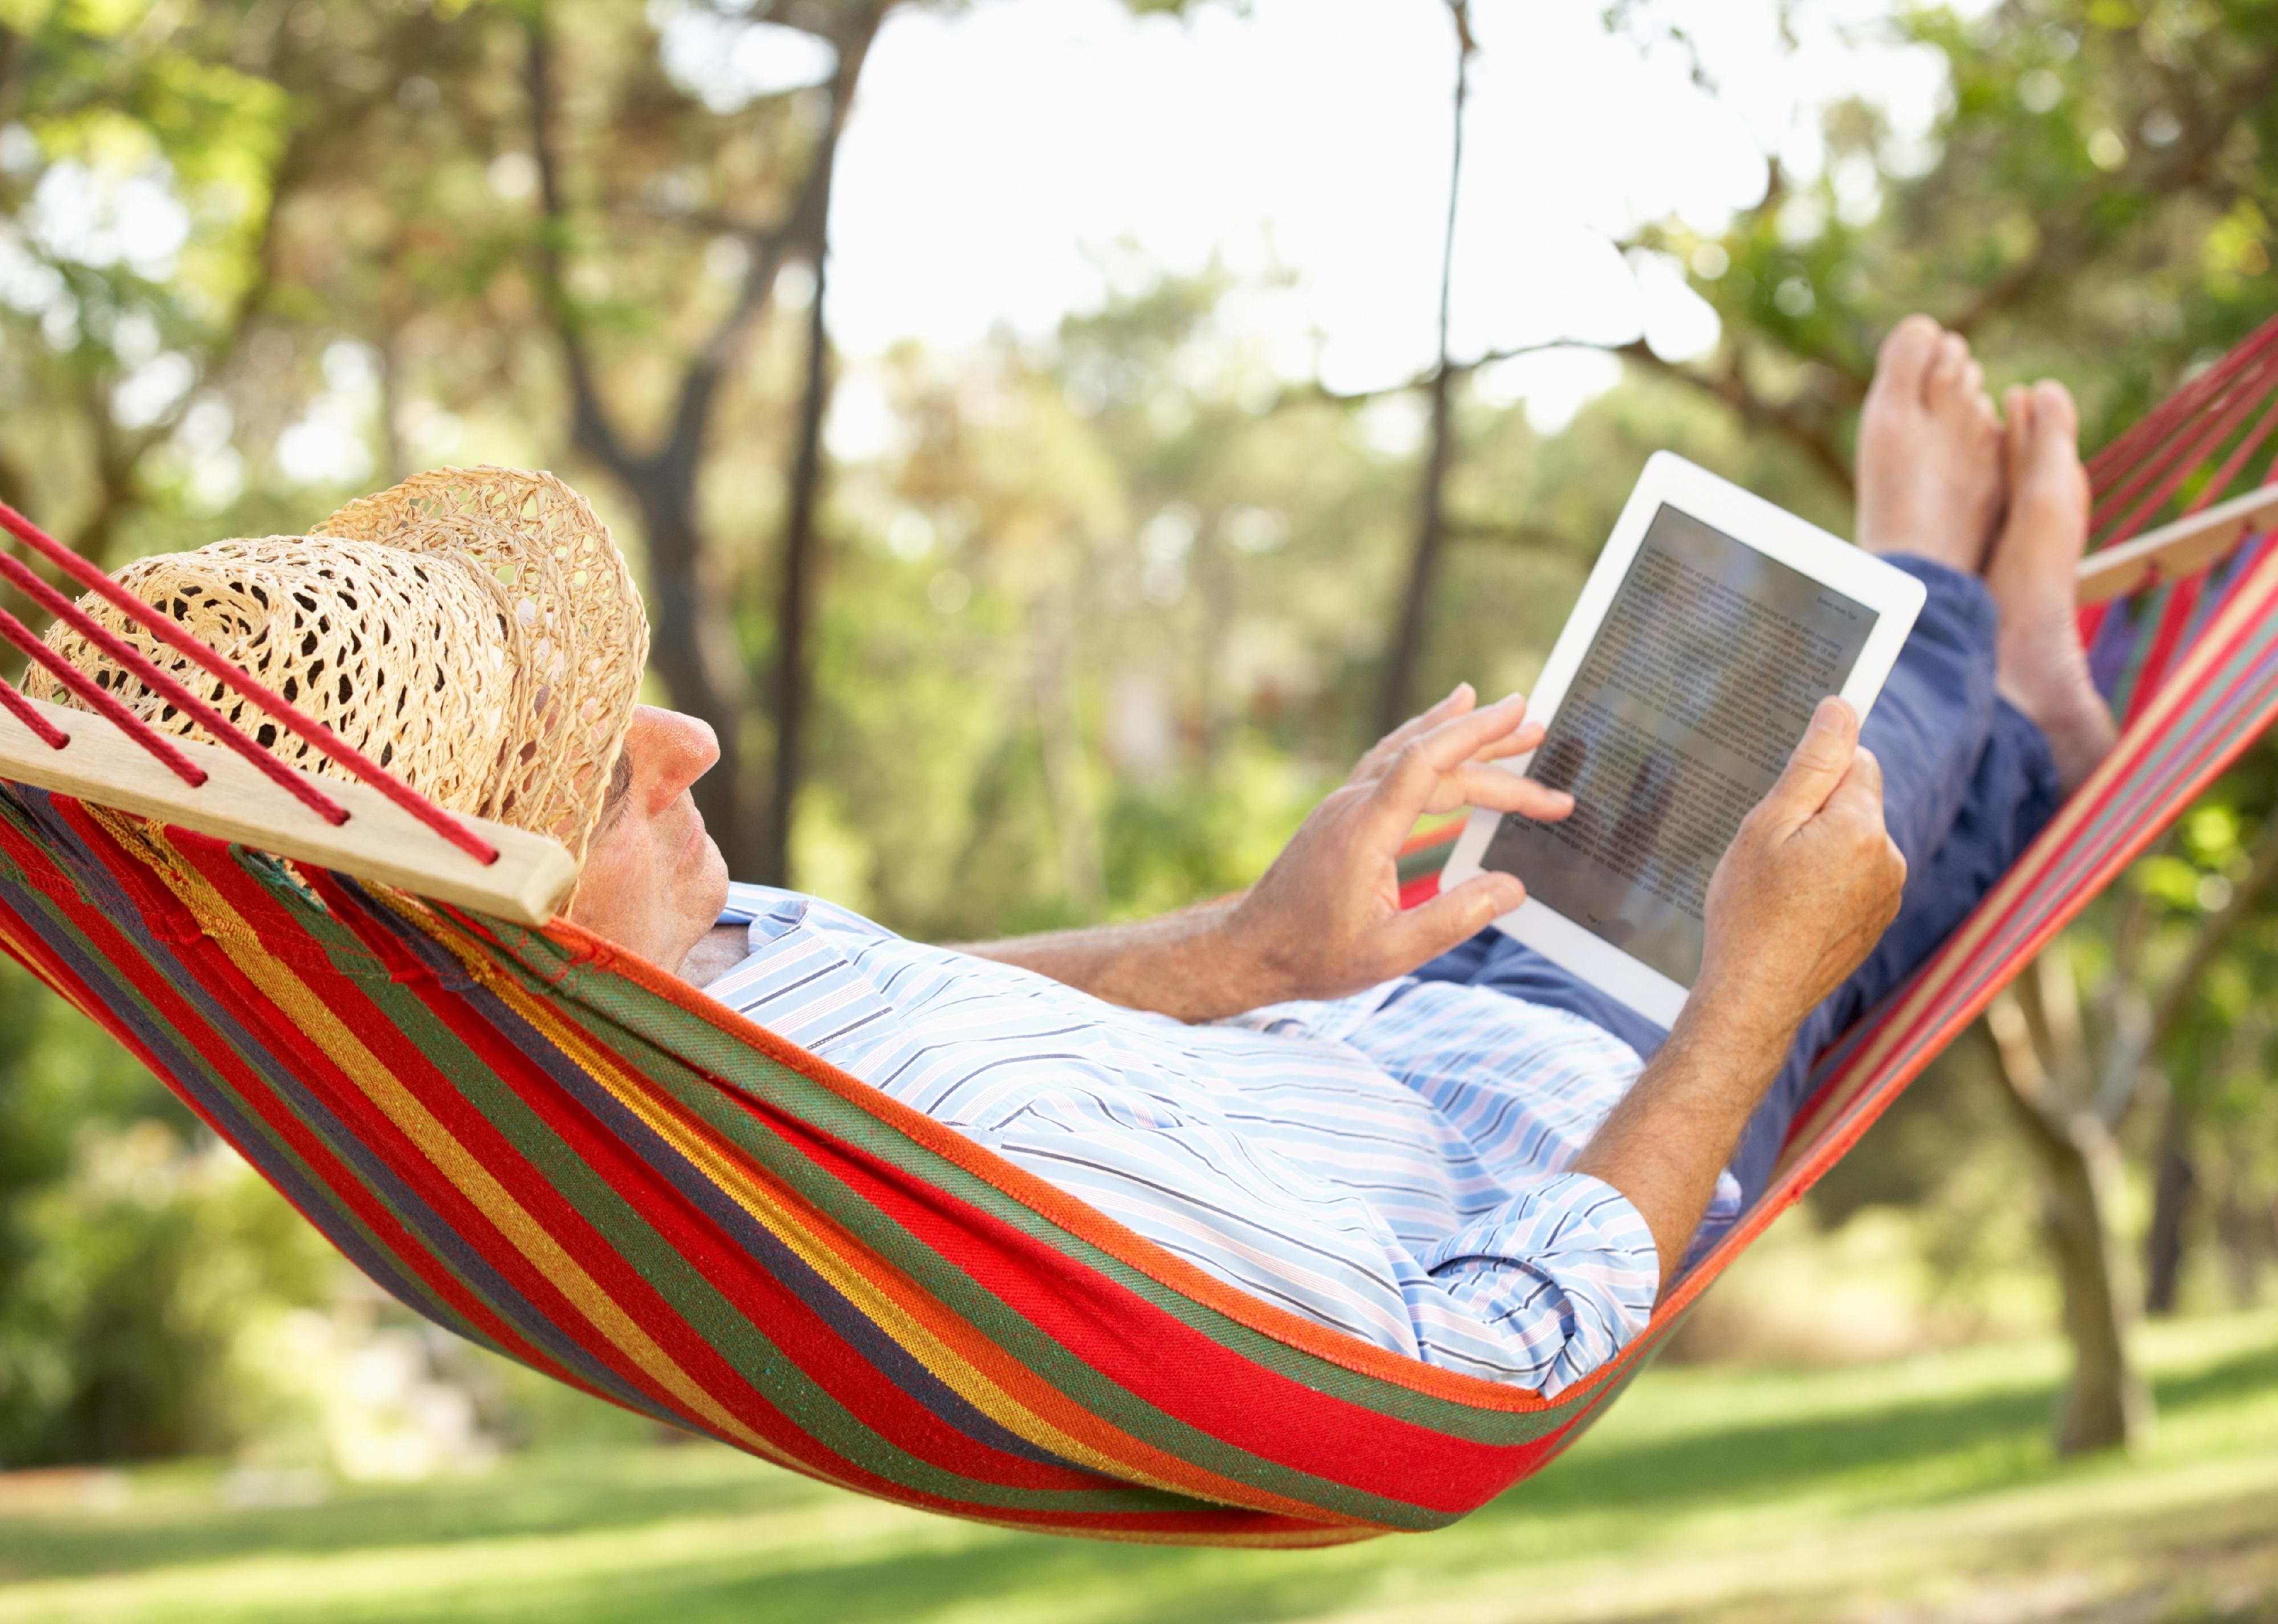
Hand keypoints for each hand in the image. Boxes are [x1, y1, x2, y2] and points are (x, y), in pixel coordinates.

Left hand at [1220, 684, 1576, 1005]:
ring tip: (1513, 721)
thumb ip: (1454, 919)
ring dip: (1461, 735)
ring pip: (1410, 753)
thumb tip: (1512, 888)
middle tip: (1547, 752)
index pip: (1426, 762)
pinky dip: (1425, 740)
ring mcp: (1345, 804)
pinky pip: (1390, 761)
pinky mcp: (1344, 811)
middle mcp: (1353, 805)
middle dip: (1495, 757)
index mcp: (1365, 831)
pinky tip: (1443, 726)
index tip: (1519, 713)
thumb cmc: (1315, 956)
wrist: (1252, 949)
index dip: (1475, 734)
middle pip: (1433, 762)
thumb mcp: (1390, 953)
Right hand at [1693, 696, 1906, 1057]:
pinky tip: (1793, 911)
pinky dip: (1828, 884)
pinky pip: (1856, 878)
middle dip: (1817, 813)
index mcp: (1862, 826)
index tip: (1782, 801)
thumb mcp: (1767, 826)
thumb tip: (1842, 708)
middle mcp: (1889, 858)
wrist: (1755, 997)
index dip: (1815, 774)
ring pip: (1855, 841)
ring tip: (1778, 888)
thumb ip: (1812, 764)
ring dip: (1822, 849)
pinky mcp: (1877, 922)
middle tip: (1770, 851)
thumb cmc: (1749, 911)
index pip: (1857, 761)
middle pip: (1857, 802)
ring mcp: (1888, 895)